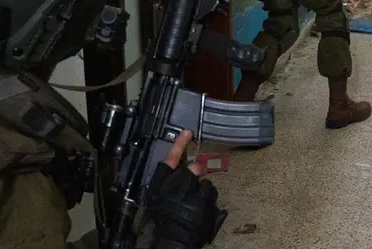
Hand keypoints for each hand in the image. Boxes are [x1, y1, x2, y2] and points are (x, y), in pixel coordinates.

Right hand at [148, 131, 226, 248]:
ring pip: (205, 182)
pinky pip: (211, 194)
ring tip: (195, 203)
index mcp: (161, 185)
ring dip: (203, 190)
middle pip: (192, 169)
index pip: (170, 160)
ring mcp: (191, 197)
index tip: (188, 132)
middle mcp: (175, 189)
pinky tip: (202, 209)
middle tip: (192, 187)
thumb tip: (188, 166)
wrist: (174, 240)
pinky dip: (209, 200)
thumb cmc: (166, 217)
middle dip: (195, 175)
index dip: (179, 145)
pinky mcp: (203, 206)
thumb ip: (171, 179)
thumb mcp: (159, 196)